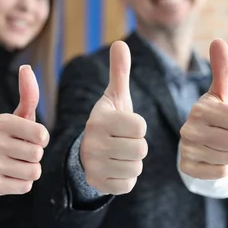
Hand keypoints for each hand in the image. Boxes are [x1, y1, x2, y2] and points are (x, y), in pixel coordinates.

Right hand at [0, 65, 49, 203]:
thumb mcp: (20, 117)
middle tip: (21, 154)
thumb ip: (28, 94)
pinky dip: (23, 184)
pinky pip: (26, 186)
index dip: (42, 139)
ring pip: (34, 172)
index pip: (42, 134)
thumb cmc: (11, 139)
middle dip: (36, 156)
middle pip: (38, 154)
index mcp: (0, 121)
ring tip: (16, 165)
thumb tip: (26, 67)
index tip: (30, 138)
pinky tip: (10, 177)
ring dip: (31, 171)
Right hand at [80, 41, 147, 194]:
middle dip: (137, 145)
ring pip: (136, 167)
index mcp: (99, 120)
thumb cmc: (109, 122)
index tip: (125, 125)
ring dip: (133, 161)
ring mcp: (94, 165)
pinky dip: (127, 178)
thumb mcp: (114, 98)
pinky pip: (128, 184)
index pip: (139, 126)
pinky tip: (116, 168)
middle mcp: (93, 143)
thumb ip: (119, 72)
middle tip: (124, 141)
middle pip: (140, 148)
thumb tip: (120, 43)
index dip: (138, 126)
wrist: (87, 152)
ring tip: (120, 154)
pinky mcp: (98, 183)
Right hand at [179, 39, 227, 178]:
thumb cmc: (218, 118)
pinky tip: (213, 161)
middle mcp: (189, 128)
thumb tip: (217, 40)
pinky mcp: (187, 168)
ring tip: (221, 149)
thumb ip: (222, 69)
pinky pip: (220, 173)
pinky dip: (222, 169)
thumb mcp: (223, 95)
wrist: (203, 146)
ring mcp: (186, 149)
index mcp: (200, 108)